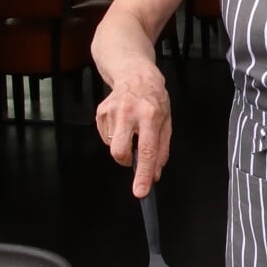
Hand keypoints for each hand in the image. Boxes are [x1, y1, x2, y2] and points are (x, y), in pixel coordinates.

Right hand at [94, 60, 171, 197]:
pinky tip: (122, 123)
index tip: (141, 191)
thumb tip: (155, 174)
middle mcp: (129, 113)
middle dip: (126, 160)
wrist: (135, 74)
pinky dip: (115, 136)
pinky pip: (106, 138)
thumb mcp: (166, 122)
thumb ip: (161, 150)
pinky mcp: (100, 112)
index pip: (147, 151)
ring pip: (112, 146)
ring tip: (132, 128)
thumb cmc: (154, 99)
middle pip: (119, 152)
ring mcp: (112, 111)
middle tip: (134, 154)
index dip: (143, 174)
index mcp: (150, 115)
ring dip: (123, 145)